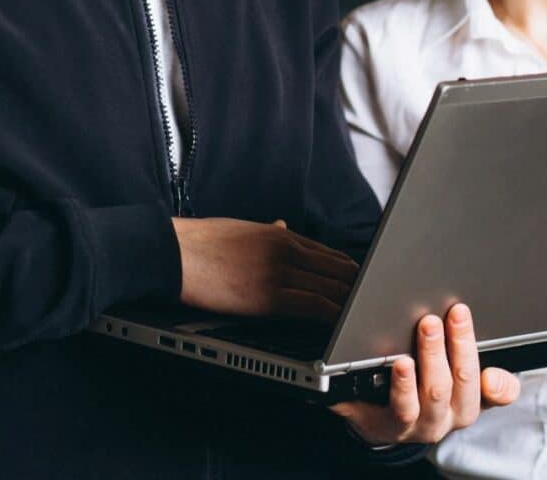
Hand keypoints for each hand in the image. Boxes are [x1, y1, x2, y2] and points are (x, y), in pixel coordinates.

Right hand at [173, 217, 356, 321]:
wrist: (175, 251)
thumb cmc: (202, 242)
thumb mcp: (243, 229)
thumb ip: (269, 231)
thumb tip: (283, 225)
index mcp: (281, 235)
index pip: (328, 253)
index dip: (349, 270)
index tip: (361, 282)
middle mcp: (286, 249)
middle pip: (336, 269)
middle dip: (356, 287)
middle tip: (371, 301)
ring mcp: (279, 272)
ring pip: (329, 287)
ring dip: (349, 302)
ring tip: (363, 315)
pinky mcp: (268, 295)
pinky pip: (311, 304)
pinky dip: (331, 313)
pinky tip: (342, 321)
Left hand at [331, 303, 520, 444]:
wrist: (380, 422)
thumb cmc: (422, 394)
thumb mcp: (455, 382)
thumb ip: (476, 368)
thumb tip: (486, 363)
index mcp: (471, 404)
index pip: (496, 390)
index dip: (498, 371)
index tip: (493, 346)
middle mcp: (452, 417)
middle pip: (463, 379)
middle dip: (461, 342)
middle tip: (455, 314)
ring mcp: (425, 424)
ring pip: (436, 391)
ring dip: (434, 355)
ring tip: (428, 327)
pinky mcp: (397, 426)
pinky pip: (404, 407)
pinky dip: (405, 383)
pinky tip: (401, 363)